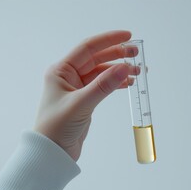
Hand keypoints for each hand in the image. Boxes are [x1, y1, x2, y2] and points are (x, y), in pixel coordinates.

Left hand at [34, 30, 137, 160]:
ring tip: (139, 71)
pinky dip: (116, 83)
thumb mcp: (81, 104)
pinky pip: (103, 85)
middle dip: (118, 55)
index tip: (128, 37)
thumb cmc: (57, 127)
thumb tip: (125, 68)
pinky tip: (128, 83)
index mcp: (62, 70)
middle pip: (97, 58)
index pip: (88, 48)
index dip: (109, 40)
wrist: (51, 152)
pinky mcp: (84, 100)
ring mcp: (77, 88)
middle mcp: (68, 76)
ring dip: (119, 70)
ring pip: (102, 72)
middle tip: (137, 55)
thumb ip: (103, 86)